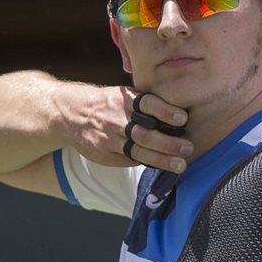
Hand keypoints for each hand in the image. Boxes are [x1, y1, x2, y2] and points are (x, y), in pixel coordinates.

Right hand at [67, 86, 190, 171]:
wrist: (72, 114)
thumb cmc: (108, 104)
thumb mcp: (124, 95)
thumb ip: (147, 104)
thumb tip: (179, 115)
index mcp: (126, 100)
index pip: (148, 104)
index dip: (166, 111)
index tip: (183, 119)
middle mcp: (118, 118)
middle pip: (146, 133)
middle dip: (169, 143)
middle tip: (188, 148)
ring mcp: (110, 138)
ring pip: (139, 150)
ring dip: (162, 159)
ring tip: (180, 164)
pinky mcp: (105, 154)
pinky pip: (129, 160)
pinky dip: (147, 163)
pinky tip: (162, 166)